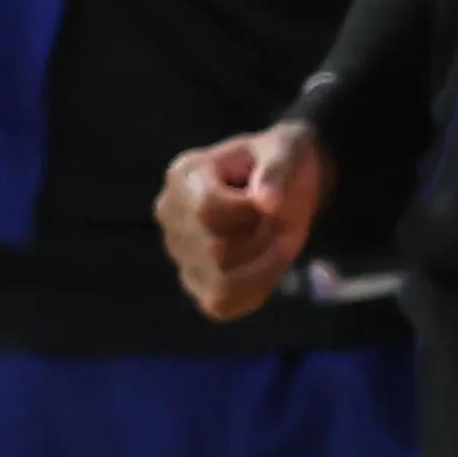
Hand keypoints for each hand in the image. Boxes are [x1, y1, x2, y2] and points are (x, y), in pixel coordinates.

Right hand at [155, 121, 326, 320]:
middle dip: (262, 245)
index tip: (270, 200)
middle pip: (215, 252)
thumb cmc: (280, 163)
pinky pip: (220, 304)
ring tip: (273, 246)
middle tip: (280, 226)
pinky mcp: (194, 281)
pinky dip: (251, 292)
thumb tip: (269, 203)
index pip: (207, 212)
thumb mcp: (287, 152)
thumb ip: (277, 172)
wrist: (282, 185)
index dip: (249, 213)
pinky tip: (264, 269)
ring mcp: (178, 250)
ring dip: (261, 270)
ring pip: (219, 284)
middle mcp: (169, 213)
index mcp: (183, 176)